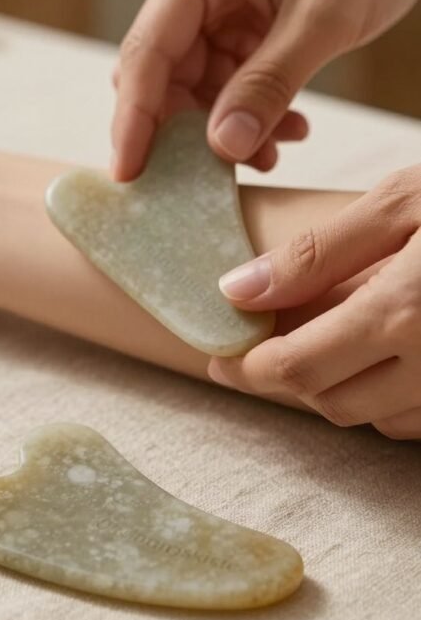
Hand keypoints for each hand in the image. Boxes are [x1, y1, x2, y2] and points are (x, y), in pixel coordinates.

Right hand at [112, 0, 420, 179]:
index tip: (129, 175)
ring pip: (195, 89)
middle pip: (162, 76)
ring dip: (228, 128)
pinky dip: (250, 113)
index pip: (147, 52)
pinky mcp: (237, 25)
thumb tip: (222, 147)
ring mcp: (213, 6)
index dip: (133, 119)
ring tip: (275, 150)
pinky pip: (226, 84)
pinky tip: (288, 129)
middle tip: (216, 176)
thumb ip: (269, 85)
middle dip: (188, 131)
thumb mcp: (322, 21)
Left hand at [208, 166, 420, 439]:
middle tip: (274, 339)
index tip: (218, 358)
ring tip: (336, 336)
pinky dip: (393, 394)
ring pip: (378, 419)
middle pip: (332, 402)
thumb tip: (236, 291)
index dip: (245, 369)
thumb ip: (318, 253)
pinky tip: (394, 347)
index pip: (296, 368)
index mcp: (406, 312)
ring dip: (344, 387)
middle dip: (293, 376)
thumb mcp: (404, 200)